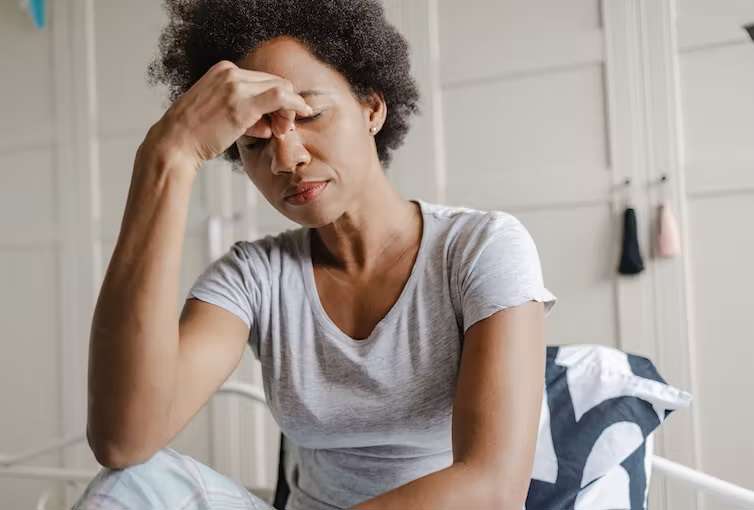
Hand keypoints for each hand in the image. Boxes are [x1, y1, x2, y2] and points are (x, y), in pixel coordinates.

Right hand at [146, 60, 312, 169]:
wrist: (174, 144)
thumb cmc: (194, 134)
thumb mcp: (217, 111)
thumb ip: (242, 109)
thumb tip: (267, 121)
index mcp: (223, 71)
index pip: (262, 80)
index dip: (275, 100)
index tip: (275, 120)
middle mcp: (230, 72)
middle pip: (275, 82)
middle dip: (285, 104)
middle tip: (283, 127)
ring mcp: (236, 86)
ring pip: (281, 89)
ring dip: (288, 110)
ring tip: (279, 131)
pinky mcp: (243, 103)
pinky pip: (280, 96)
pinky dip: (295, 105)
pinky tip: (303, 112)